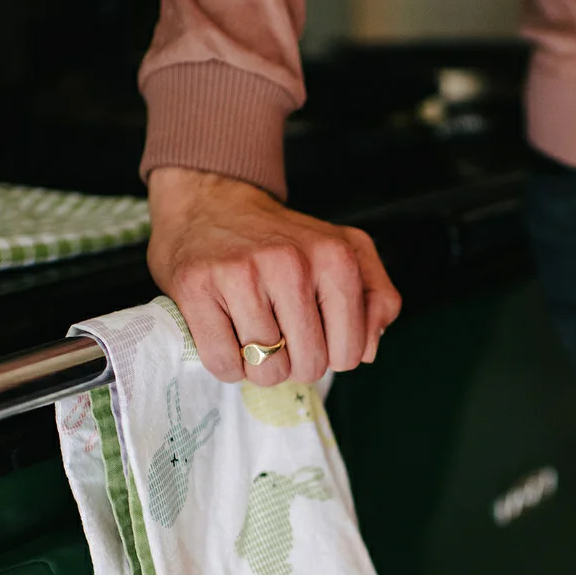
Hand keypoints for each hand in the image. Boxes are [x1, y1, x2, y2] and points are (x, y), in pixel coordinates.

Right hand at [147, 167, 402, 386]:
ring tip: (254, 333)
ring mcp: (240, 274)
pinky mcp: (197, 287)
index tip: (316, 334)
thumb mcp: (349, 252)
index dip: (332, 356)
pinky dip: (228, 364)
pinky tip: (228, 335)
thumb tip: (368, 351)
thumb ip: (378, 298)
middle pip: (308, 366)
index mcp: (336, 258)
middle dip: (296, 363)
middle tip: (282, 335)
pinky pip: (223, 364)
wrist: (213, 204)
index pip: (350, 354)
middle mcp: (290, 263)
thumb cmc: (285, 241)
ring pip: (266, 371)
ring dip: (260, 366)